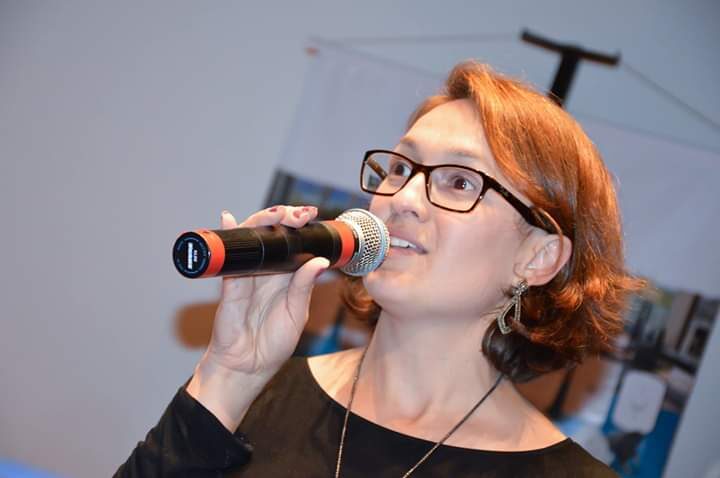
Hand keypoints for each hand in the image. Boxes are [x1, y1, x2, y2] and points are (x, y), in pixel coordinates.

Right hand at [186, 205, 328, 429]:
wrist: (247, 366)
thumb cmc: (273, 343)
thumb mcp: (296, 313)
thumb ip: (304, 286)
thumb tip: (319, 261)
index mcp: (286, 275)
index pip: (293, 242)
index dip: (299, 226)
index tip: (311, 215)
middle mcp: (267, 270)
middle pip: (272, 234)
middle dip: (284, 217)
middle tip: (297, 214)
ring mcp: (247, 274)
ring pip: (252, 238)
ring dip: (262, 221)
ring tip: (276, 213)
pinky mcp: (230, 283)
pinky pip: (229, 257)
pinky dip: (228, 235)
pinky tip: (229, 219)